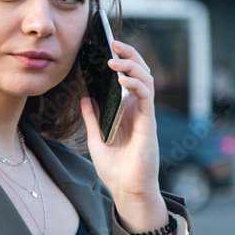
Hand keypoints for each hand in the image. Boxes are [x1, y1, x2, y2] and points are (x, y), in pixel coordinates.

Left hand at [79, 39, 161, 209]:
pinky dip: (136, 85)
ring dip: (132, 66)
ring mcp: (145, 115)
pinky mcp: (149, 123)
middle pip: (141, 73)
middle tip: (114, 43)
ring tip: (114, 59)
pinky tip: (123, 79)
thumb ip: (93, 117)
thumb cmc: (115, 169)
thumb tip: (85, 97)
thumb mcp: (97, 138)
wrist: (126, 190)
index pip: (128, 78)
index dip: (122, 61)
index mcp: (127, 110)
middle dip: (130, 55)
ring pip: (146, 80)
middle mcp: (138, 109)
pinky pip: (147, 97)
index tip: (107, 48)